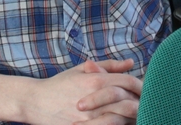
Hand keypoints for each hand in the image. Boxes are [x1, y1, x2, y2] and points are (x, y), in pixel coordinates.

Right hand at [25, 59, 140, 124]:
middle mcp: (95, 97)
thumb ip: (108, 65)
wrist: (35, 101)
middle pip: (129, 102)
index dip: (141, 86)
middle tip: (144, 106)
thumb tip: (130, 62)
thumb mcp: (82, 69)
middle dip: (140, 104)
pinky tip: (119, 123)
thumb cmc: (60, 84)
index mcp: (96, 80)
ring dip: (131, 118)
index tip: (146, 91)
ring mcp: (89, 116)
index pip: (129, 82)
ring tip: (134, 117)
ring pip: (121, 119)